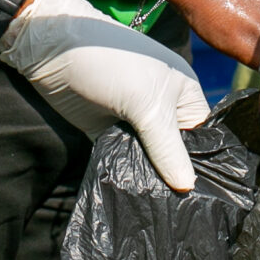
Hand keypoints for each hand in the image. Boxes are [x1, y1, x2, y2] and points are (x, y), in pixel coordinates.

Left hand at [0, 0, 211, 189]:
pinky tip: (130, 193)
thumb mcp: (147, 104)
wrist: (55, 50)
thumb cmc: (112, 64)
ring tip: (154, 205)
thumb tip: (188, 187)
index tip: (204, 196)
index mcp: (184, 95)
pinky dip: (125, 172)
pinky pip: (123, 158)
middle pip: (177, 153)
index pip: (204, 137)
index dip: (203, 164)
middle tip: (178, 209)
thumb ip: (168, 148)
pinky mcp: (107, 132)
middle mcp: (163, 110)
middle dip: (173, 175)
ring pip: (149, 159)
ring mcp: (134, 122)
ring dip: (148, 176)